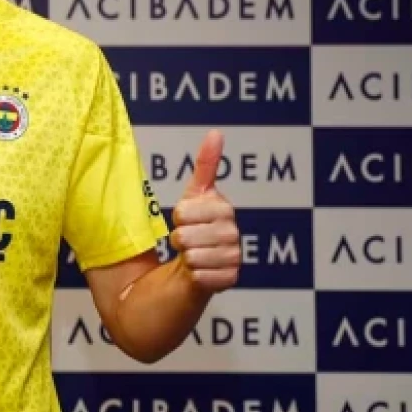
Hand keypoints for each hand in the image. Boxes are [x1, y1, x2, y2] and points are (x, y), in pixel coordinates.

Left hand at [169, 129, 239, 292]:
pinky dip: (194, 276)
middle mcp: (234, 232)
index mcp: (225, 209)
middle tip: (189, 242)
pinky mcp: (230, 280)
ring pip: (190, 256)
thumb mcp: (195, 194)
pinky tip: (200, 273)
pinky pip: (199, 275)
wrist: (197, 264)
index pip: (182, 212)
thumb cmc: (194, 227)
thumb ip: (206, 164)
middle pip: (184, 235)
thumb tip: (216, 132)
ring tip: (194, 256)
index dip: (177, 218)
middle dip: (179, 240)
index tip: (186, 220)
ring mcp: (234, 256)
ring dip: (186, 258)